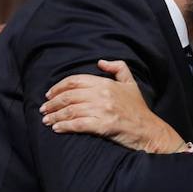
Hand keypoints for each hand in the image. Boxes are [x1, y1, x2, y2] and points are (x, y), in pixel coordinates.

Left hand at [40, 60, 181, 152]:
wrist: (149, 130)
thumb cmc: (138, 109)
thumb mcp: (130, 83)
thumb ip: (118, 68)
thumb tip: (100, 62)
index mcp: (106, 83)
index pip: (75, 81)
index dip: (58, 87)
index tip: (49, 94)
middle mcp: (102, 95)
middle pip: (69, 96)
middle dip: (52, 103)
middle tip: (43, 109)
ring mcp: (103, 110)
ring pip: (71, 110)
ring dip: (55, 116)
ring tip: (46, 120)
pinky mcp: (103, 126)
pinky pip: (78, 124)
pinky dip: (65, 126)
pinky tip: (57, 128)